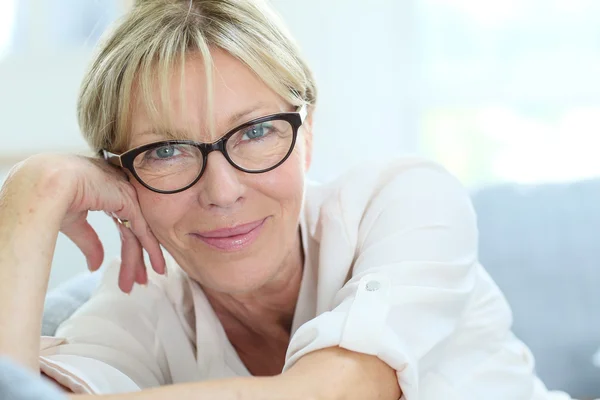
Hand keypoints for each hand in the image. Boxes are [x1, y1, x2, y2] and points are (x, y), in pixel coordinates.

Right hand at [17, 154, 165, 292]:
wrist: (48, 183)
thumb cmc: (53, 195)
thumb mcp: (74, 223)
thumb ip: (90, 243)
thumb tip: (96, 265)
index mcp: (106, 195)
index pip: (123, 226)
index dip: (127, 250)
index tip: (131, 271)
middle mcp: (121, 194)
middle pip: (132, 232)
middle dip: (135, 259)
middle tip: (139, 281)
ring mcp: (127, 195)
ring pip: (138, 233)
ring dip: (141, 259)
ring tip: (143, 282)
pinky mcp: (129, 200)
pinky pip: (143, 229)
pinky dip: (152, 248)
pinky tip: (156, 264)